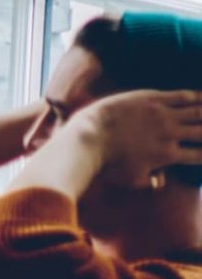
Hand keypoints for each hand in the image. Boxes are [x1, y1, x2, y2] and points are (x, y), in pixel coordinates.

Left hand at [69, 90, 201, 187]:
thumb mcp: (131, 180)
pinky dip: (196, 96)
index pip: (200, 156)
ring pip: (197, 112)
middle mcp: (171, 134)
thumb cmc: (107, 163)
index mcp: (169, 155)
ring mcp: (163, 114)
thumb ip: (151, 182)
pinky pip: (180, 96)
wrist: (89, 137)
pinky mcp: (151, 99)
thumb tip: (162, 182)